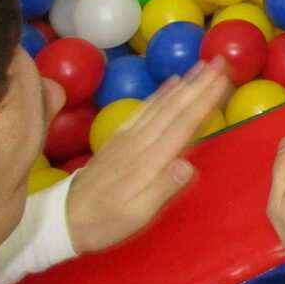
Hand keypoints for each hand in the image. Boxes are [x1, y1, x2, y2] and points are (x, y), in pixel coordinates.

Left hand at [66, 57, 230, 252]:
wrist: (62, 220)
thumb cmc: (104, 223)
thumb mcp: (135, 216)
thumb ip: (162, 190)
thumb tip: (188, 166)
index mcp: (149, 161)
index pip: (184, 124)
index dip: (205, 100)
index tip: (222, 79)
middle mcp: (140, 142)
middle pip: (175, 108)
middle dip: (200, 83)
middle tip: (219, 61)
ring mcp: (127, 137)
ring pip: (161, 104)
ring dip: (185, 83)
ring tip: (202, 66)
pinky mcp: (118, 138)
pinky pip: (144, 109)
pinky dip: (160, 93)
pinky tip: (171, 83)